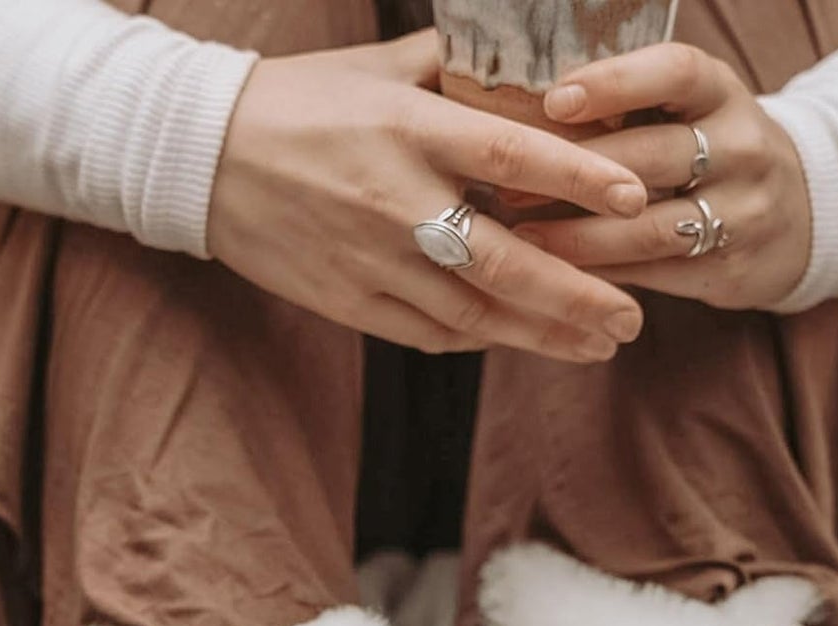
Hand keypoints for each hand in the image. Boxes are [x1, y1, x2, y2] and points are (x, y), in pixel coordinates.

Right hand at [208, 31, 649, 362]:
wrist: (203, 159)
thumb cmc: (300, 102)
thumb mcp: (378, 68)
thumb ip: (458, 73)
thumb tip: (535, 69)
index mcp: (406, 128)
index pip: (507, 151)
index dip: (574, 177)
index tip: (631, 198)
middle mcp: (393, 199)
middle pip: (502, 260)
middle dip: (576, 296)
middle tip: (634, 320)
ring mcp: (370, 260)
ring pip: (472, 313)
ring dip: (541, 336)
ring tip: (597, 346)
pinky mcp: (348, 302)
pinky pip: (429, 333)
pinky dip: (482, 340)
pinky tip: (523, 342)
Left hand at [513, 45, 811, 310]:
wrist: (803, 215)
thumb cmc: (711, 153)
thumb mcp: (688, 112)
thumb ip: (628, 108)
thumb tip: (521, 112)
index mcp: (723, 91)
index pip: (674, 72)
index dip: (614, 83)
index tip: (554, 100)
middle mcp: (743, 146)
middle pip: (654, 156)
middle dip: (576, 172)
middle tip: (507, 184)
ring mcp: (744, 212)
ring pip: (651, 227)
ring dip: (580, 236)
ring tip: (523, 238)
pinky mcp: (732, 269)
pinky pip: (656, 274)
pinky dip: (604, 275)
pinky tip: (559, 274)